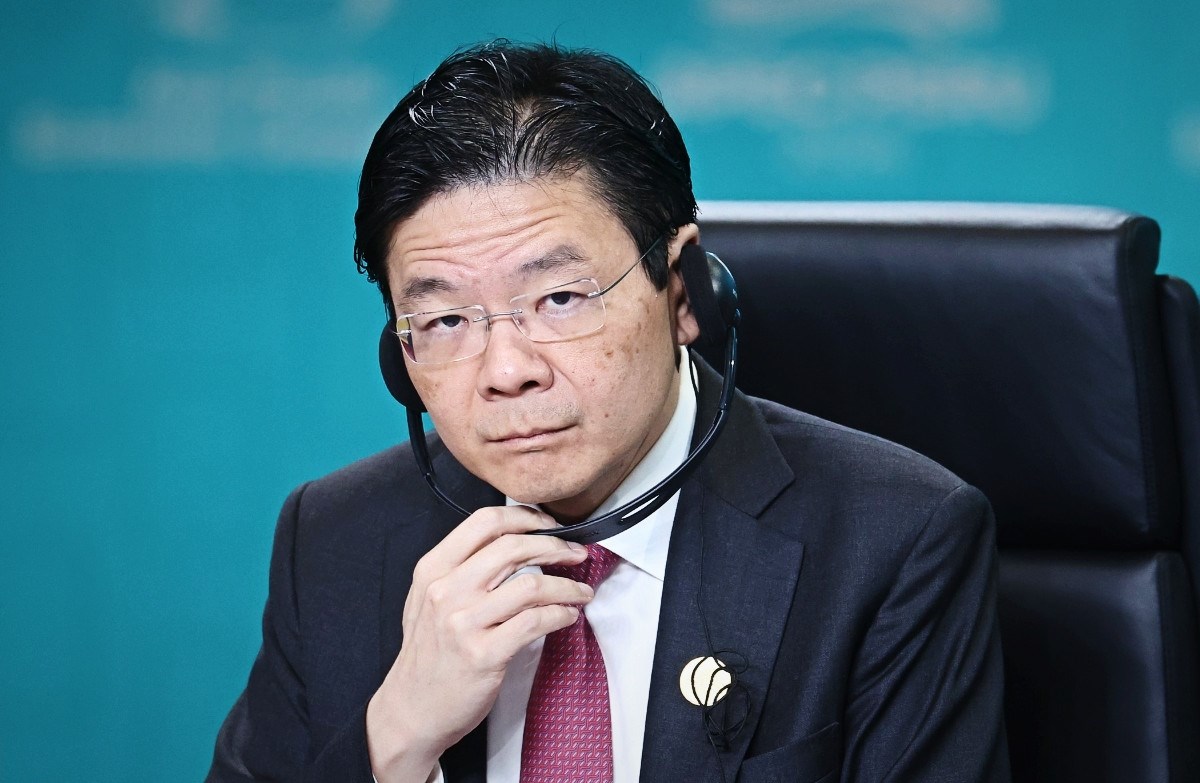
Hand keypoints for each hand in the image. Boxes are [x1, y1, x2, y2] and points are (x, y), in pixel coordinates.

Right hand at [366, 505, 591, 781]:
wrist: (411, 708)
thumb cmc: (429, 653)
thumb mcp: (428, 599)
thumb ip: (462, 568)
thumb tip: (516, 541)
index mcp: (433, 569)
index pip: (485, 522)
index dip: (525, 517)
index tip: (549, 525)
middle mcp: (446, 590)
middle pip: (513, 547)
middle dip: (555, 546)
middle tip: (576, 554)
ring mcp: (464, 623)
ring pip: (531, 585)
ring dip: (567, 585)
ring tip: (581, 591)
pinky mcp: (484, 654)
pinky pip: (535, 622)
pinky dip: (561, 615)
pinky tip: (568, 616)